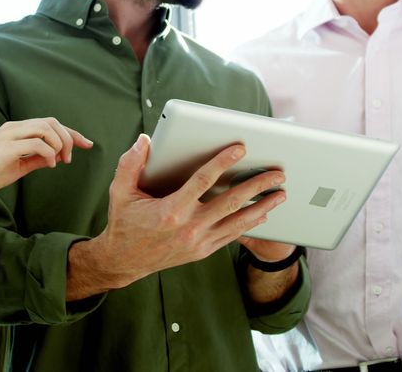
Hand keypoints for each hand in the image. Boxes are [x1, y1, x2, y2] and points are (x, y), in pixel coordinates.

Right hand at [0, 118, 93, 200]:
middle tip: (72, 158)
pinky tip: (50, 164)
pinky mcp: (6, 147)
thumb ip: (36, 159)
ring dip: (60, 144)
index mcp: (15, 129)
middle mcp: (13, 127)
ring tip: (61, 161)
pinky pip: (38, 143)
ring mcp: (9, 135)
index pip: (49, 124)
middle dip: (69, 137)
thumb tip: (57, 157)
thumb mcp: (18, 166)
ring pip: (46, 128)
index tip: (87, 144)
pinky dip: (49, 153)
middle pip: (51, 122)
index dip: (71, 133)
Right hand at [82, 134, 288, 288]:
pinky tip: (263, 213)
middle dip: (257, 186)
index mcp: (171, 210)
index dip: (223, 161)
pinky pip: (232, 235)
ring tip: (281, 194)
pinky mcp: (203, 250)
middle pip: (231, 202)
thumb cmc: (124, 223)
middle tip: (277, 173)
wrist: (123, 261)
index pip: (203, 180)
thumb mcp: (120, 191)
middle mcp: (189, 227)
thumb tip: (145, 140)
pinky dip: (250, 224)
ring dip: (263, 206)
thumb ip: (131, 163)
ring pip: (238, 221)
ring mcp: (198, 241)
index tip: (240, 148)